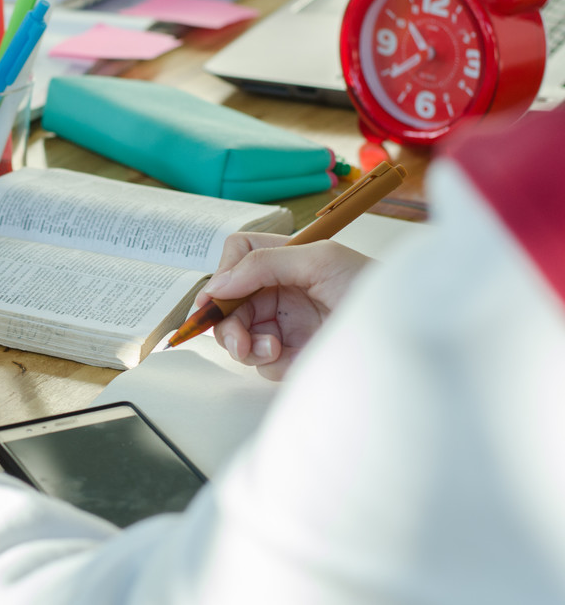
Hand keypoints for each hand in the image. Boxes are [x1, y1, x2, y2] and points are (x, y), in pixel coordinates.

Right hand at [196, 233, 371, 379]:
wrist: (405, 332)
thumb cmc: (372, 287)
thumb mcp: (320, 261)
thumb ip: (265, 263)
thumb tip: (220, 283)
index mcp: (285, 259)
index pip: (236, 258)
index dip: (222, 277)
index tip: (215, 301)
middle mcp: (280, 290)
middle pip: (228, 303)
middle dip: (226, 324)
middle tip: (239, 343)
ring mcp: (285, 323)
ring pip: (239, 336)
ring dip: (248, 346)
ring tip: (274, 350)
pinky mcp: (294, 354)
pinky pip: (263, 362)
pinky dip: (273, 363)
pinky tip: (296, 359)